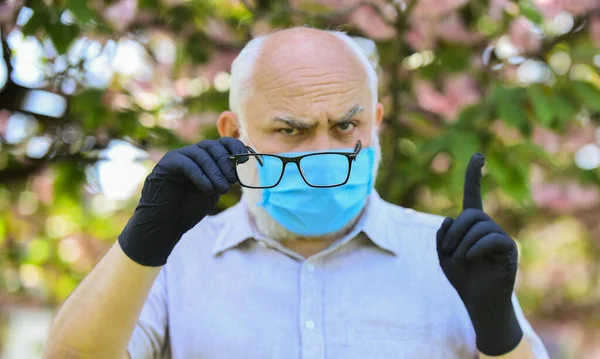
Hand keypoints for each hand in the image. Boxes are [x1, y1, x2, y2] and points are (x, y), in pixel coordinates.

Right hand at [118, 137, 246, 265]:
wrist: (166, 224)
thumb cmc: (189, 209)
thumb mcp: (214, 190)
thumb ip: (226, 176)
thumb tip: (243, 161)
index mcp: (204, 158)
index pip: (221, 143)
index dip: (234, 146)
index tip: (244, 160)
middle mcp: (190, 154)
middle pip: (211, 146)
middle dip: (225, 162)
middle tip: (232, 180)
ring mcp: (177, 157)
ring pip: (200, 153)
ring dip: (214, 171)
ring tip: (221, 189)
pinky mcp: (166, 165)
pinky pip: (186, 163)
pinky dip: (200, 175)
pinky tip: (207, 189)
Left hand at [436, 153, 522, 355]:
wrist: (478, 301)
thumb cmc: (462, 278)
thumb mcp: (443, 255)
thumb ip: (442, 235)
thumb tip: (451, 218)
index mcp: (471, 224)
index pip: (473, 194)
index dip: (474, 175)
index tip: (478, 156)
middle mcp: (488, 226)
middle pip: (470, 213)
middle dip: (455, 231)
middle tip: (450, 250)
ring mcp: (499, 236)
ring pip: (479, 225)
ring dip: (463, 243)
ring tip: (461, 260)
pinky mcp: (508, 248)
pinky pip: (491, 238)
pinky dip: (475, 249)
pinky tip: (471, 260)